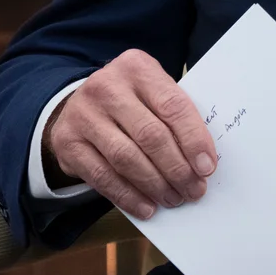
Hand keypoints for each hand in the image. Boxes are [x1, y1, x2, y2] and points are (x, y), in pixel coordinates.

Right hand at [44, 49, 217, 219]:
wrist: (79, 106)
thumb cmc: (130, 102)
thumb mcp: (152, 93)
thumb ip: (174, 116)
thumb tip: (202, 161)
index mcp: (136, 67)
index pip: (172, 105)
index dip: (193, 139)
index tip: (207, 167)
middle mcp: (106, 86)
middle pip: (150, 135)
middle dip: (177, 169)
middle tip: (194, 190)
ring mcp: (83, 114)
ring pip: (127, 158)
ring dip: (155, 185)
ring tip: (174, 199)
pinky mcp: (67, 142)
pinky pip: (103, 177)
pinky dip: (129, 196)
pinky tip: (147, 207)